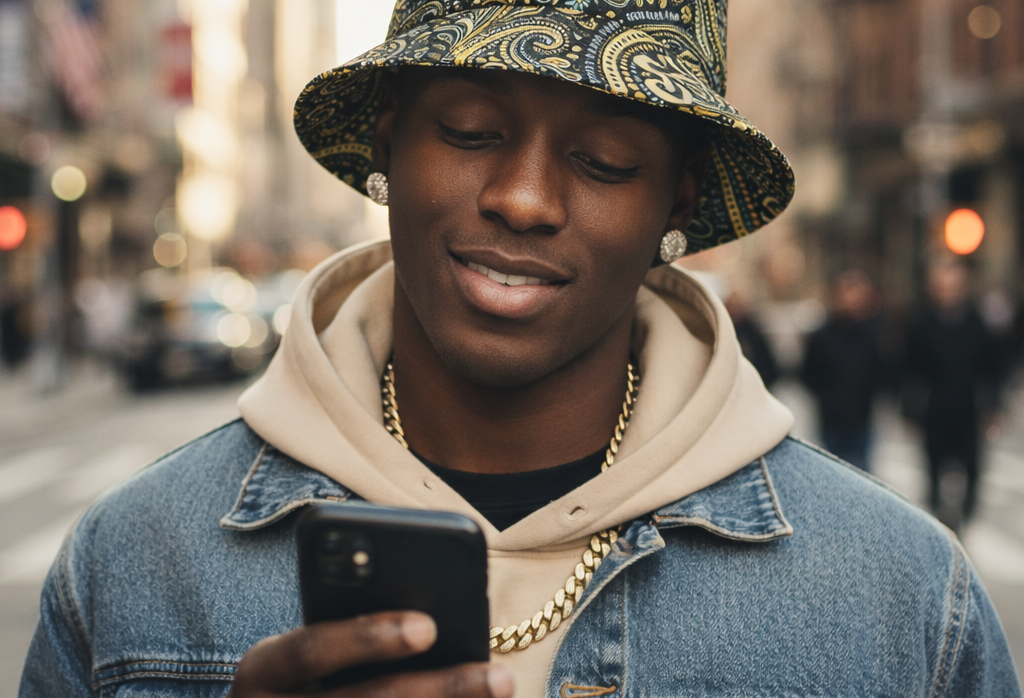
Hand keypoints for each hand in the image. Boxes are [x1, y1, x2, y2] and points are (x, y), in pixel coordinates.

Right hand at [227, 611, 514, 697]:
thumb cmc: (303, 678)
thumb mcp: (308, 653)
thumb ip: (350, 632)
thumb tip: (433, 621)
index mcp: (263, 671)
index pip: (310, 650)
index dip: (367, 637)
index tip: (428, 626)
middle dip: (438, 689)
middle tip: (499, 676)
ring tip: (502, 692)